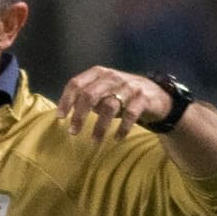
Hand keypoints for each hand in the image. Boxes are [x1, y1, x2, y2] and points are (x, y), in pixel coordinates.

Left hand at [57, 69, 171, 143]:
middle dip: (79, 115)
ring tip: (94, 141)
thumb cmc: (122, 95)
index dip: (66, 100)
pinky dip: (122, 128)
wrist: (156, 95)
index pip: (77, 83)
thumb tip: (63, 113)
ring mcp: (129, 87)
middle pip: (90, 95)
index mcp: (99, 73)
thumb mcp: (103, 92)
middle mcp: (113, 77)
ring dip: (100, 126)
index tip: (60, 117)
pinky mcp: (143, 98)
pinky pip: (130, 114)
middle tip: (73, 132)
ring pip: (109, 106)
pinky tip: (117, 138)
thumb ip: (86, 98)